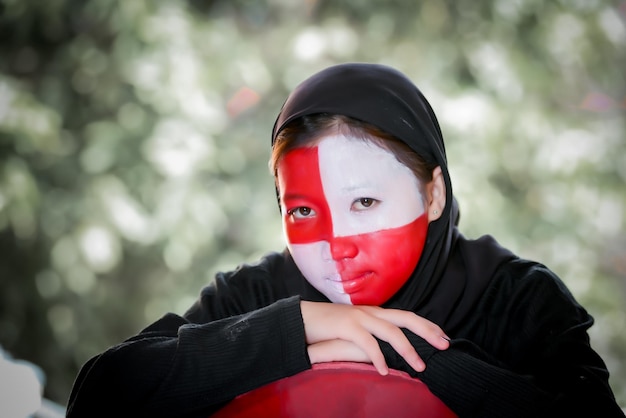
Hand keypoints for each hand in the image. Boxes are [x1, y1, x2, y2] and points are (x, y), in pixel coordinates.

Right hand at [300, 301, 449, 374]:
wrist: (301, 319)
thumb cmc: (328, 327)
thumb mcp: (354, 328)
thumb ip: (372, 335)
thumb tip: (390, 350)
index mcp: (374, 312)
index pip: (407, 315)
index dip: (427, 325)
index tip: (444, 336)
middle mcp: (370, 312)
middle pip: (406, 318)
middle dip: (428, 331)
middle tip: (445, 345)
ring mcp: (358, 317)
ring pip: (391, 331)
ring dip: (408, 349)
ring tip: (420, 367)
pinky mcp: (346, 326)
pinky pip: (367, 343)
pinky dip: (378, 357)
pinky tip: (384, 371)